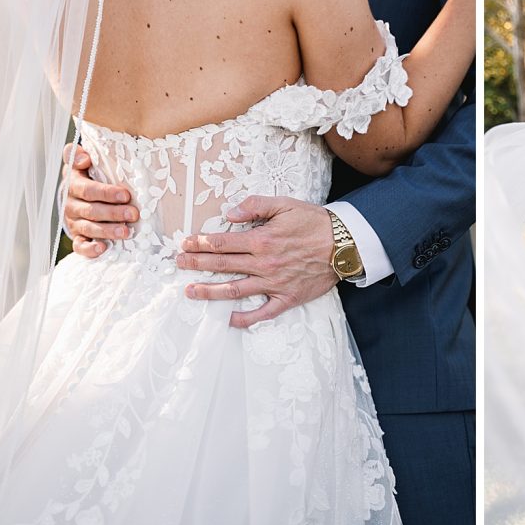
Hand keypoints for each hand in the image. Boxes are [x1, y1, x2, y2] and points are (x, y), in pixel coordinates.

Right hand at [62, 144, 137, 257]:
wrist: (80, 194)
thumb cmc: (90, 174)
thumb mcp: (83, 162)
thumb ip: (78, 154)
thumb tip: (83, 157)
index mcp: (73, 184)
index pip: (87, 190)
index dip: (105, 193)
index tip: (126, 195)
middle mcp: (71, 204)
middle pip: (91, 211)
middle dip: (113, 213)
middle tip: (134, 214)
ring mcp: (74, 222)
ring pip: (89, 228)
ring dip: (108, 231)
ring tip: (126, 232)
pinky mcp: (77, 237)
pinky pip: (80, 246)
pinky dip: (90, 249)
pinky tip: (103, 249)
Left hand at [175, 195, 338, 328]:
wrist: (345, 245)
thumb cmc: (316, 223)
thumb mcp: (286, 204)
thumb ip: (256, 205)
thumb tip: (230, 213)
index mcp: (262, 240)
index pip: (222, 242)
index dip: (200, 242)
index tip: (186, 243)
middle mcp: (264, 264)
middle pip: (222, 265)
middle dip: (197, 264)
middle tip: (179, 263)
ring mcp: (274, 284)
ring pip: (234, 290)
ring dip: (210, 291)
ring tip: (190, 291)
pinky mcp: (287, 298)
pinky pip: (262, 313)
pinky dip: (244, 319)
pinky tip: (228, 320)